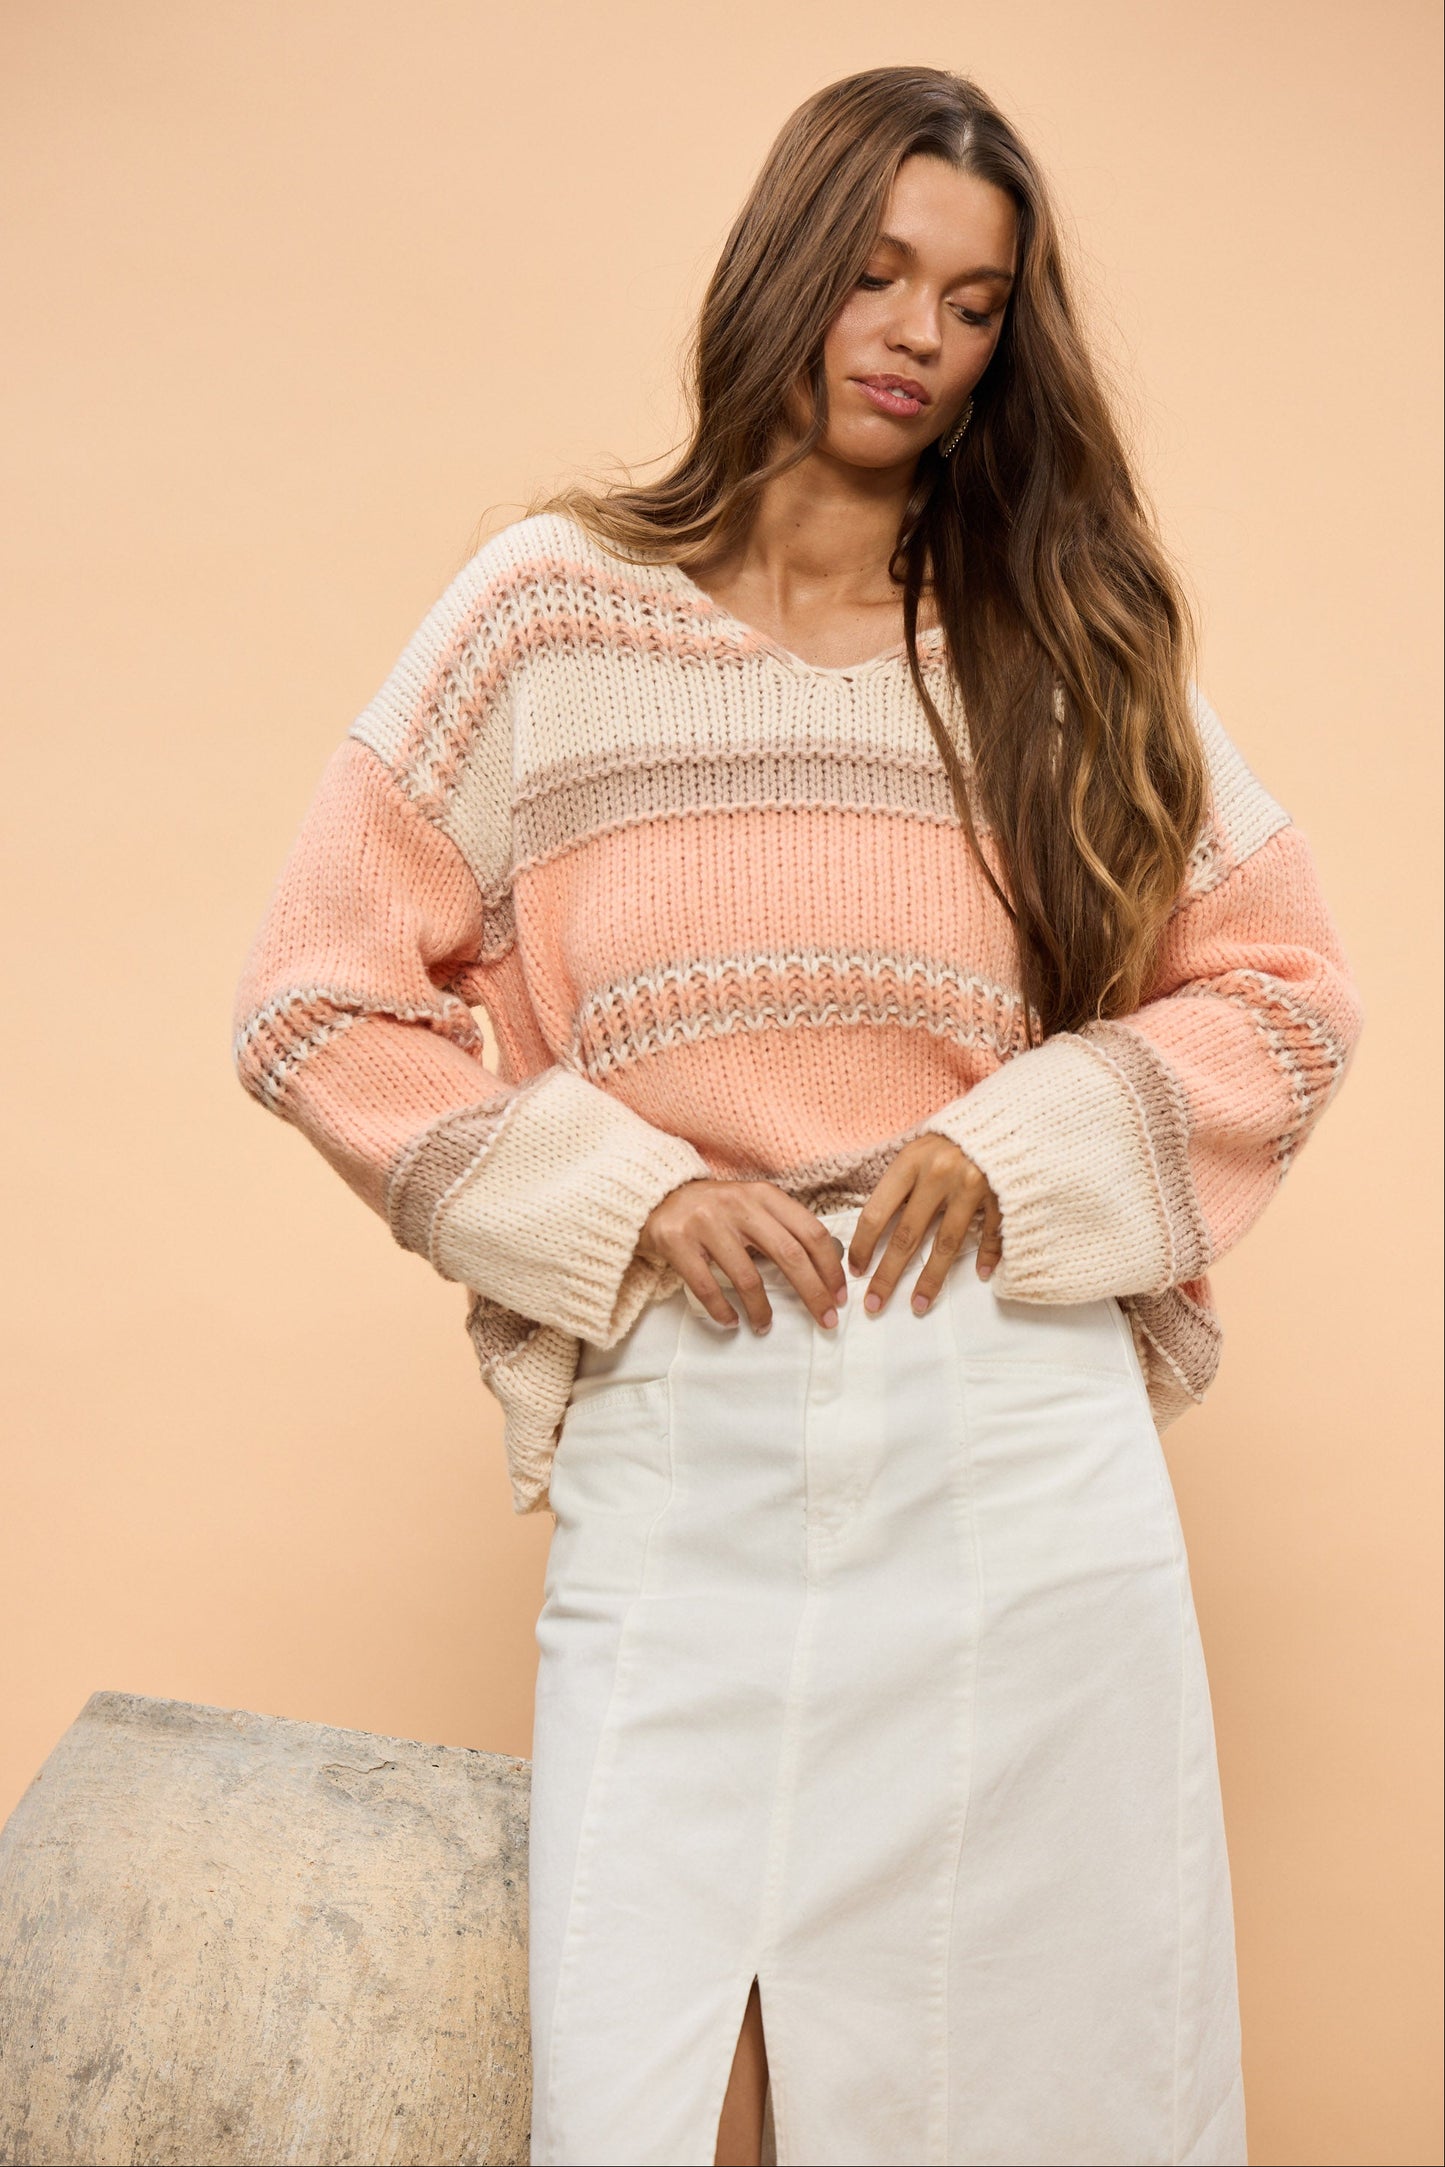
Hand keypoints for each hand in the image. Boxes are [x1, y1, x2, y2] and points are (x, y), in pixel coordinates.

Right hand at [636, 1179, 847, 1335]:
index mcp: (763, 1195)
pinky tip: (731, 1322)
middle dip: (814, 1293)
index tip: (839, 1296)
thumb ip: (782, 1226)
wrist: (657, 1196)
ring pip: (748, 1277)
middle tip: (825, 1321)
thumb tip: (825, 1267)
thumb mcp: (751, 1205)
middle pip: (790, 1255)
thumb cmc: (715, 1209)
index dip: (831, 1267)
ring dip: (762, 1310)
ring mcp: (707, 1223)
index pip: (810, 1231)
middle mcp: (739, 1205)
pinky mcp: (678, 1242)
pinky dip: (723, 1311)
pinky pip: (707, 1287)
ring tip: (766, 1326)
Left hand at [848, 1135, 1001, 1315]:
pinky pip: (990, 1233)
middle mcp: (938, 1174)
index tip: (856, 1270)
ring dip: (929, 1279)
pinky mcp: (1001, 1194)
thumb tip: (874, 1226)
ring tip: (917, 1305)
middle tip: (874, 1304)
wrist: (1006, 1114)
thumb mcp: (919, 1148)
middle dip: (887, 1275)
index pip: (876, 1212)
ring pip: (945, 1244)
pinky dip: (986, 1255)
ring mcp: (972, 1186)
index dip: (863, 1246)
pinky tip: (979, 1274)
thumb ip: (901, 1182)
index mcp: (910, 1161)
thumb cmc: (955, 1134)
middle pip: (907, 1236)